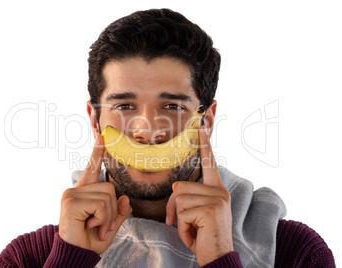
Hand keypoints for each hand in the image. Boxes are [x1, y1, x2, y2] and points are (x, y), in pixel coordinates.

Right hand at [58, 134, 131, 254]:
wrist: (77, 254)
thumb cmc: (91, 239)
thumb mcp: (111, 224)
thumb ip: (119, 211)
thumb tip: (126, 199)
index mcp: (85, 191)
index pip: (93, 167)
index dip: (97, 151)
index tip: (100, 133)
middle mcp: (76, 189)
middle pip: (110, 187)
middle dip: (112, 210)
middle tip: (101, 225)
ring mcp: (72, 194)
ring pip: (108, 196)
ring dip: (108, 217)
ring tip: (96, 226)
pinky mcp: (71, 202)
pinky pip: (101, 205)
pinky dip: (103, 219)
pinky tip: (92, 225)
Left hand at [166, 124, 233, 265]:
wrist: (217, 258)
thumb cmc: (204, 236)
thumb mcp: (195, 214)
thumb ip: (188, 196)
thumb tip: (176, 186)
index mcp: (217, 189)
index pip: (209, 163)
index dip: (204, 144)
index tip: (202, 124)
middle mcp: (220, 191)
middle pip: (180, 187)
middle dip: (173, 208)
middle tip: (183, 225)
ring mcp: (217, 199)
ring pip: (178, 199)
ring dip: (178, 220)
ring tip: (192, 231)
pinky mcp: (210, 209)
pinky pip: (180, 213)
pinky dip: (181, 229)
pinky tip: (193, 237)